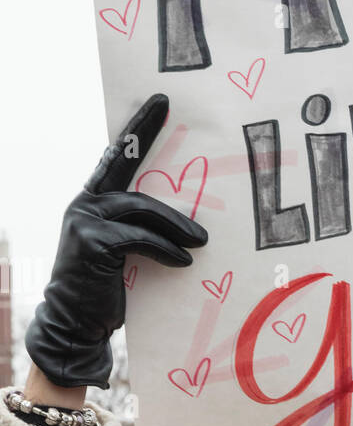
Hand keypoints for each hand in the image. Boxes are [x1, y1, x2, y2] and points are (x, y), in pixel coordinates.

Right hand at [25, 95, 207, 388]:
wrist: (77, 323)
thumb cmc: (108, 288)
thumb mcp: (126, 251)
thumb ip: (142, 227)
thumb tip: (193, 222)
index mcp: (94, 201)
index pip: (117, 157)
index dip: (138, 128)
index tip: (161, 101)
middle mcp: (85, 204)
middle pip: (127, 171)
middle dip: (149, 139)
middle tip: (183, 125)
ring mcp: (84, 221)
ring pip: (140, 209)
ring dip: (176, 225)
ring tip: (203, 240)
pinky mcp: (92, 244)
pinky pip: (139, 238)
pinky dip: (166, 249)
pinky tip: (185, 261)